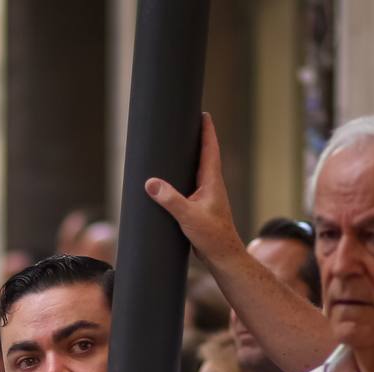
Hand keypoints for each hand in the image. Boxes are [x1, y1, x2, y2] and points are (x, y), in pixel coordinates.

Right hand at [144, 113, 247, 265]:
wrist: (223, 256)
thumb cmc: (212, 236)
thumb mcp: (188, 216)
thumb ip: (170, 199)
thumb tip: (150, 183)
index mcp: (212, 181)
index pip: (210, 148)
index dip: (207, 130)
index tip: (203, 113)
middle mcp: (211, 185)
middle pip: (204, 155)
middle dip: (197, 139)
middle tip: (186, 123)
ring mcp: (207, 196)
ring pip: (198, 171)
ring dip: (190, 158)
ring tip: (176, 148)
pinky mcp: (200, 208)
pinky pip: (191, 186)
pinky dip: (183, 177)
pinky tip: (172, 182)